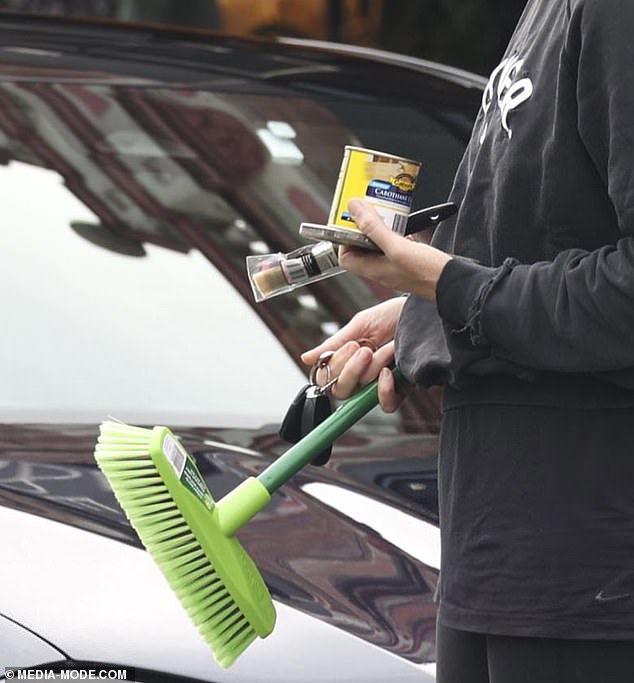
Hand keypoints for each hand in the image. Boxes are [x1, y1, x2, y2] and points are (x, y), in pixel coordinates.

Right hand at [301, 297, 410, 410]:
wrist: (423, 312)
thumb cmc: (392, 316)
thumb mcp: (360, 325)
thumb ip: (334, 344)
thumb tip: (305, 358)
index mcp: (348, 360)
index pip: (328, 379)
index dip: (333, 368)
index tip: (347, 347)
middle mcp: (362, 375)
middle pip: (341, 391)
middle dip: (350, 370)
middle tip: (363, 350)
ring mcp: (380, 384)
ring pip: (362, 391)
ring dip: (374, 367)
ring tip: (386, 347)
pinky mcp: (400, 389)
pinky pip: (386, 405)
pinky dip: (384, 390)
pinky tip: (388, 372)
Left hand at [338, 198, 452, 300]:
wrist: (454, 283)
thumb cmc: (427, 272)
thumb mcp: (396, 246)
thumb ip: (373, 228)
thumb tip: (354, 209)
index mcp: (372, 269)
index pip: (345, 256)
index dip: (343, 239)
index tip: (351, 222)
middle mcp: (381, 269)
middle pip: (361, 248)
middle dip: (362, 228)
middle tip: (369, 212)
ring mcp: (394, 266)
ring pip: (378, 245)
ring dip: (380, 228)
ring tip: (385, 214)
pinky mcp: (407, 262)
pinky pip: (394, 246)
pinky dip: (395, 233)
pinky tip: (403, 224)